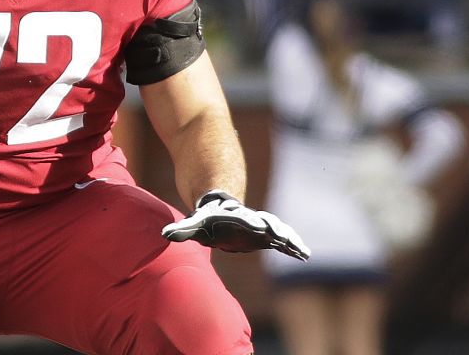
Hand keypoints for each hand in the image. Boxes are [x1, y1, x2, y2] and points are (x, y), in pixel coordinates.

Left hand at [162, 190, 310, 261]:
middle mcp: (252, 220)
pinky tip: (304, 255)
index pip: (243, 218)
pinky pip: (283, 240)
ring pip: (278, 230)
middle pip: (266, 222)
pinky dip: (293, 246)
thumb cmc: (208, 220)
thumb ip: (183, 228)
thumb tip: (164, 233)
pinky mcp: (268, 235)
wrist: (223, 212)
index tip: (256, 224)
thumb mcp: (196, 223)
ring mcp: (262, 227)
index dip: (249, 221)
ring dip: (289, 239)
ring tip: (302, 250)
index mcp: (235, 217)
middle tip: (283, 236)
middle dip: (275, 229)